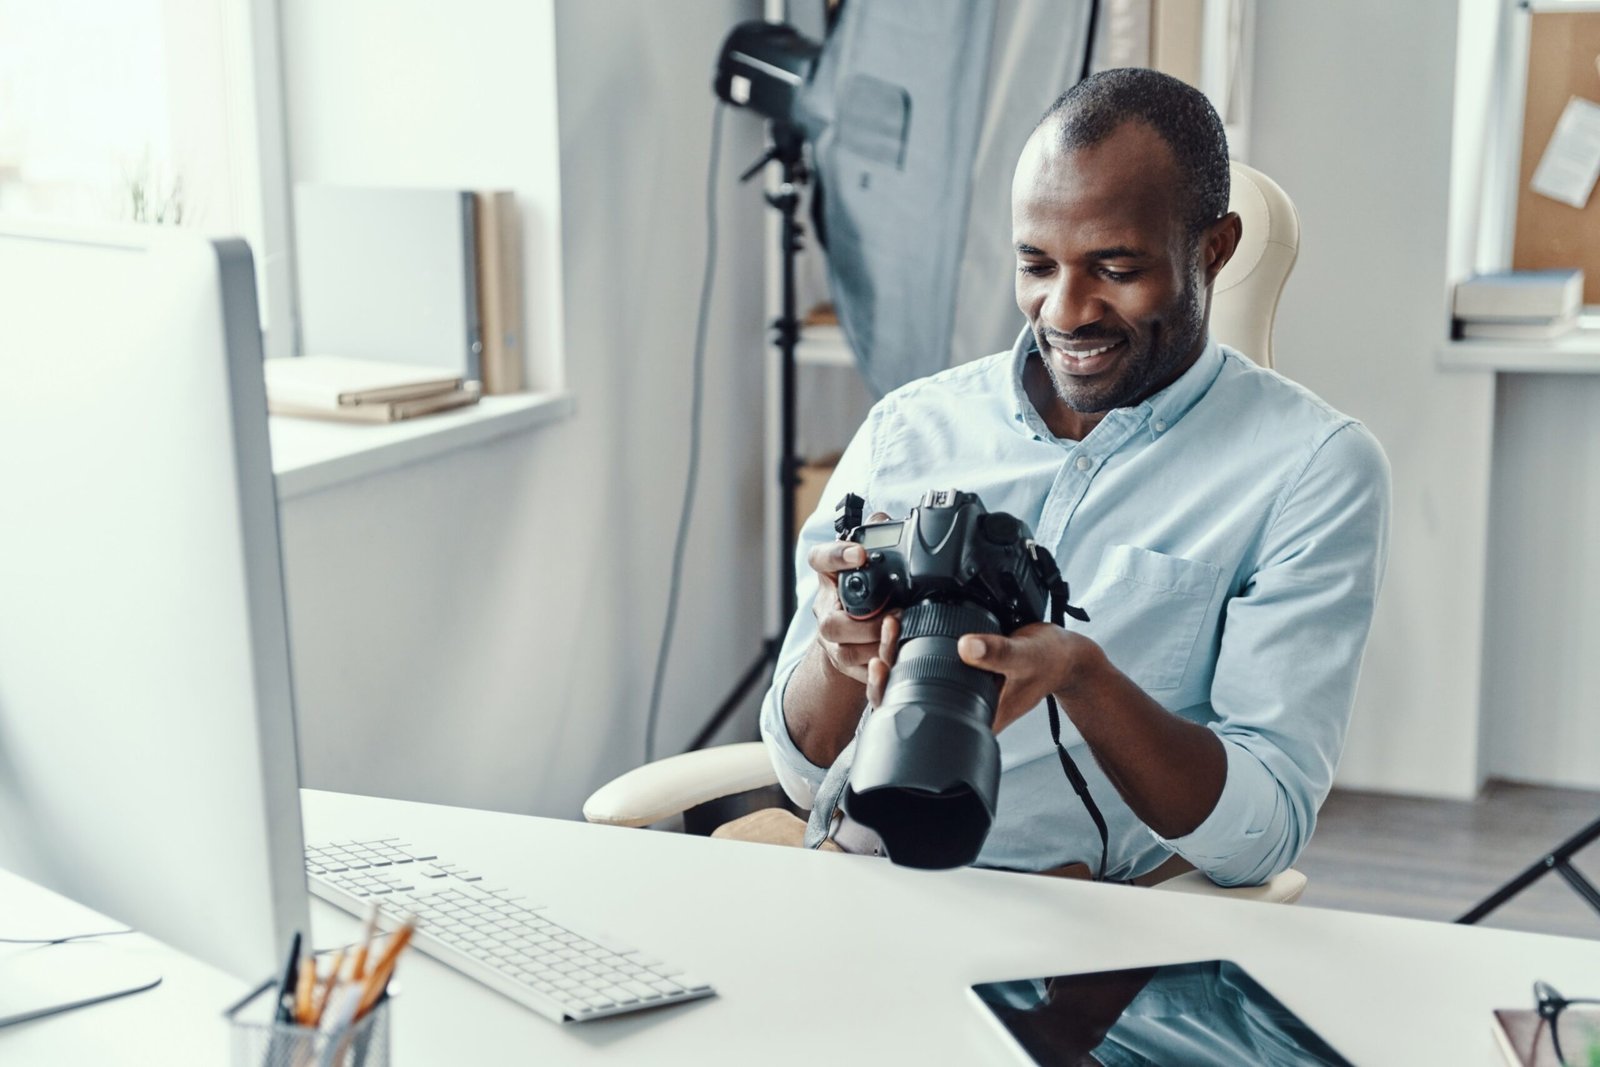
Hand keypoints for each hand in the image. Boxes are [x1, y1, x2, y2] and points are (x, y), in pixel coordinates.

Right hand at [807, 512, 895, 683]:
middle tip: (896, 615)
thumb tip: (883, 519)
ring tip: (902, 636)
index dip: (838, 556)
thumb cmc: (866, 592)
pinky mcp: (846, 665)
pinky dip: (879, 671)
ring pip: (845, 651)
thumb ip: (877, 538)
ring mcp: (833, 641)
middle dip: (865, 623)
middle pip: (831, 621)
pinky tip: (898, 661)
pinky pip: (859, 674)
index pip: (821, 560)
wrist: (855, 633)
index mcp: (831, 577)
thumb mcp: (871, 563)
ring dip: (876, 646)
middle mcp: (826, 609)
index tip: (861, 554)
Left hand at [866, 619, 1100, 734]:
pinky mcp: (958, 669)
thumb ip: (999, 652)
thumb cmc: (1048, 662)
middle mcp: (956, 708)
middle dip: (887, 664)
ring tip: (893, 622)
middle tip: (888, 630)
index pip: (916, 716)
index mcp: (968, 719)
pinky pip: (925, 661)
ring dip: (896, 650)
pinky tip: (906, 622)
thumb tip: (967, 646)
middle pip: (904, 695)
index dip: (890, 694)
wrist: (1063, 655)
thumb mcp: (1026, 655)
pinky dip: (912, 643)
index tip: (883, 662)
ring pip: (911, 677)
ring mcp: (955, 689)